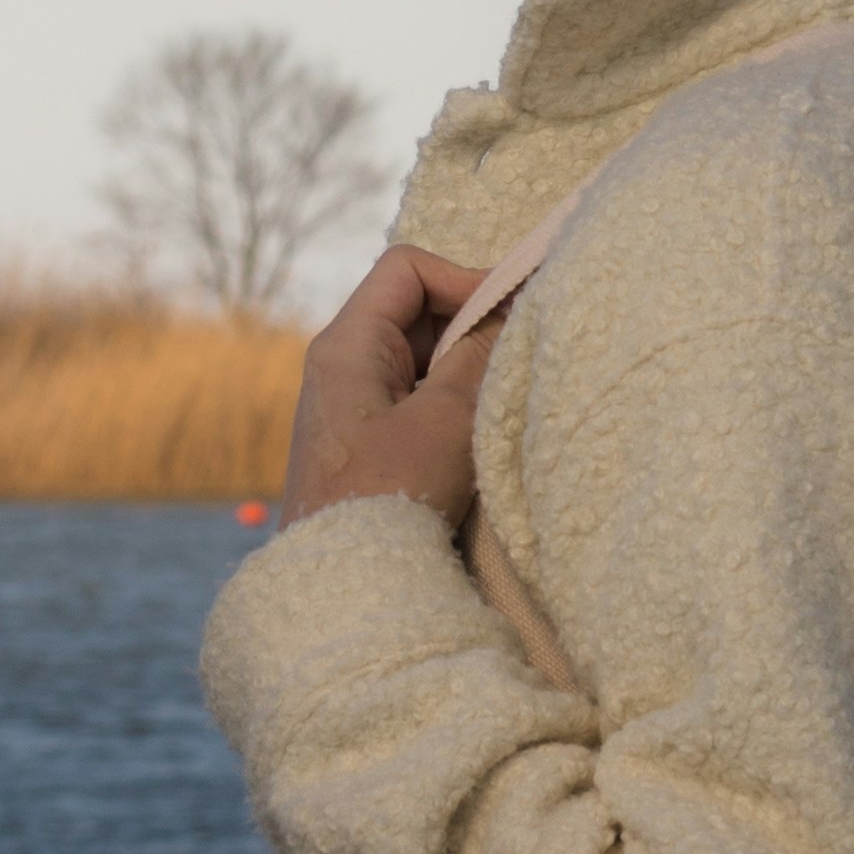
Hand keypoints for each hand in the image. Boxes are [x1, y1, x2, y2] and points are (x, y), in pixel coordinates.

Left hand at [279, 245, 498, 534]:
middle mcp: (340, 363)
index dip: (464, 278)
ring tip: (495, 400)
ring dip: (463, 369)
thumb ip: (479, 356)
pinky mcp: (363, 440)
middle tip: (513, 359)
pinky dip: (448, 401)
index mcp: (346, 343)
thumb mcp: (446, 418)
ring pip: (419, 355)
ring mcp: (349, 403)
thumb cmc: (388, 496)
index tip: (512, 312)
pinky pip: (412, 396)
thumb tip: (508, 311)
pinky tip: (473, 434)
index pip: (407, 269)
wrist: (342, 583)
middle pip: (414, 309)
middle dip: (470, 326)